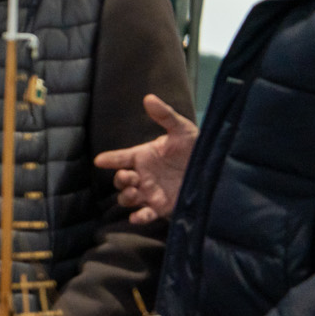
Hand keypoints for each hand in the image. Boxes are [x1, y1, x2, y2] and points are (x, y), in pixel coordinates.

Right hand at [94, 94, 196, 225]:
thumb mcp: (183, 130)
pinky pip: (144, 215)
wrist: (215, 170)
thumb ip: (165, 116)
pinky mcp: (160, 207)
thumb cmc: (195, 148)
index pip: (120, 157)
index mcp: (143, 156)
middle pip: (120, 181)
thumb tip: (149, 98)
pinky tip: (138, 216)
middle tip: (129, 177)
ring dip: (127, 197)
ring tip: (135, 193)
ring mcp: (150, 192)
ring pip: (127, 198)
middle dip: (120, 180)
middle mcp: (143, 175)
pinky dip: (138, 218)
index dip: (110, 159)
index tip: (100, 160)